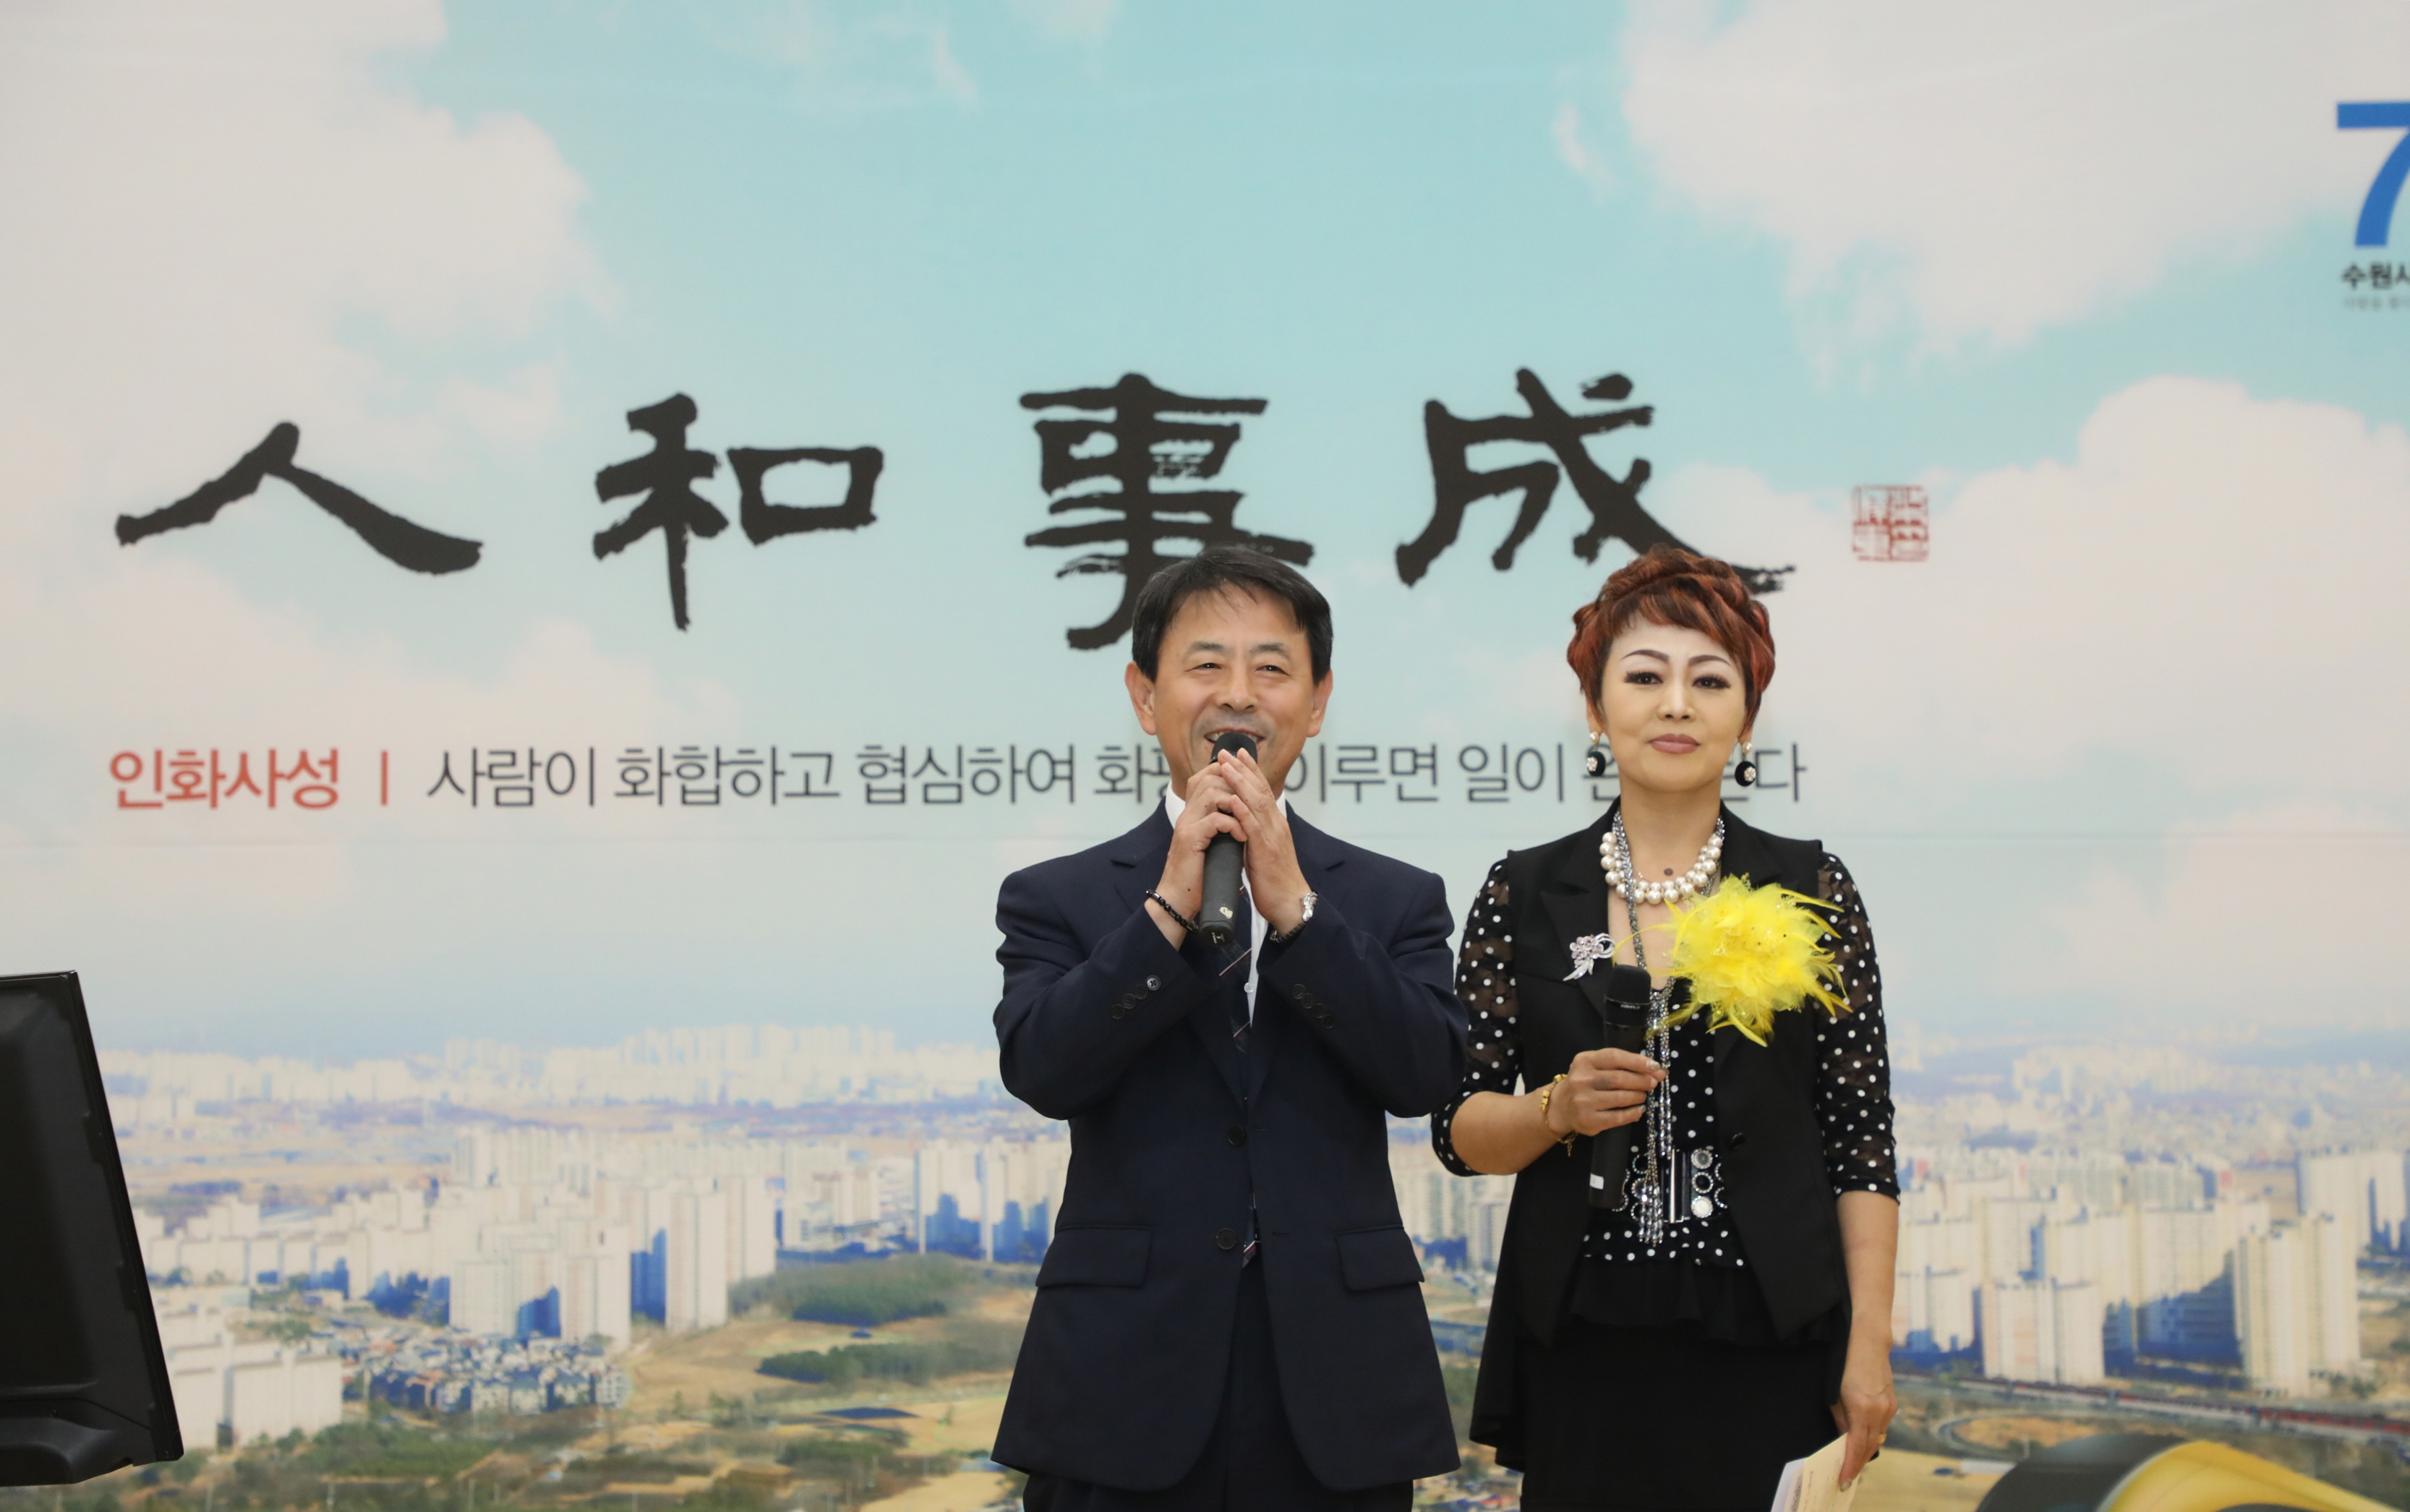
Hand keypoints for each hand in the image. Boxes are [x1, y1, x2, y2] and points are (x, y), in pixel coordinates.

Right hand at [1147, 762, 1244, 945]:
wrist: (1179, 899)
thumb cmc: (1199, 874)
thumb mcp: (1213, 844)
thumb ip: (1222, 827)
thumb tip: (1245, 816)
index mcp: (1192, 813)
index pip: (1205, 777)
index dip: (1227, 774)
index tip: (1247, 784)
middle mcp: (1187, 814)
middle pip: (1209, 779)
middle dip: (1235, 786)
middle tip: (1251, 801)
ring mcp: (1187, 824)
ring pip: (1211, 794)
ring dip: (1235, 804)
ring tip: (1247, 819)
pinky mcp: (1190, 839)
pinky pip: (1215, 820)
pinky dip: (1233, 825)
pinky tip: (1242, 837)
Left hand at [1211, 746, 1310, 934]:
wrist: (1289, 903)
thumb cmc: (1274, 880)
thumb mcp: (1264, 850)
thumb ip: (1255, 833)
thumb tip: (1240, 822)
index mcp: (1275, 824)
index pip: (1262, 790)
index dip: (1250, 770)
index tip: (1237, 754)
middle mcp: (1276, 824)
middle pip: (1259, 790)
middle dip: (1241, 768)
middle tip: (1226, 751)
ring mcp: (1272, 836)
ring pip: (1256, 803)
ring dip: (1239, 782)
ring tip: (1225, 766)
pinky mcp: (1266, 851)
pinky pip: (1253, 827)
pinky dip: (1242, 811)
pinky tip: (1232, 799)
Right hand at [1542, 1047, 1663, 1136]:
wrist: (1561, 1106)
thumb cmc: (1585, 1082)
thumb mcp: (1597, 1066)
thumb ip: (1624, 1066)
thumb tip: (1658, 1070)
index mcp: (1584, 1060)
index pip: (1615, 1057)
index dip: (1638, 1062)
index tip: (1656, 1067)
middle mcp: (1581, 1079)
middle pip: (1619, 1079)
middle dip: (1642, 1081)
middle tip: (1653, 1083)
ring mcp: (1583, 1101)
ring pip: (1620, 1098)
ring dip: (1638, 1097)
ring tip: (1643, 1096)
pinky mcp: (1587, 1120)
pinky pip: (1617, 1117)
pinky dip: (1632, 1114)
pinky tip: (1639, 1110)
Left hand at [1829, 1329, 1894, 1487]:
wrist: (1867, 1342)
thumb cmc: (1844, 1365)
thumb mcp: (1834, 1394)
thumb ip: (1840, 1419)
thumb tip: (1843, 1438)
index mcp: (1862, 1409)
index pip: (1857, 1447)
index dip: (1851, 1466)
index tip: (1845, 1480)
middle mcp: (1879, 1412)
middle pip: (1870, 1446)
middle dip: (1858, 1462)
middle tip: (1848, 1475)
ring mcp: (1889, 1407)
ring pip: (1877, 1437)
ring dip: (1866, 1449)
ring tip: (1853, 1459)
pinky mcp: (1893, 1403)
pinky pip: (1882, 1425)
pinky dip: (1872, 1434)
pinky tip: (1863, 1436)